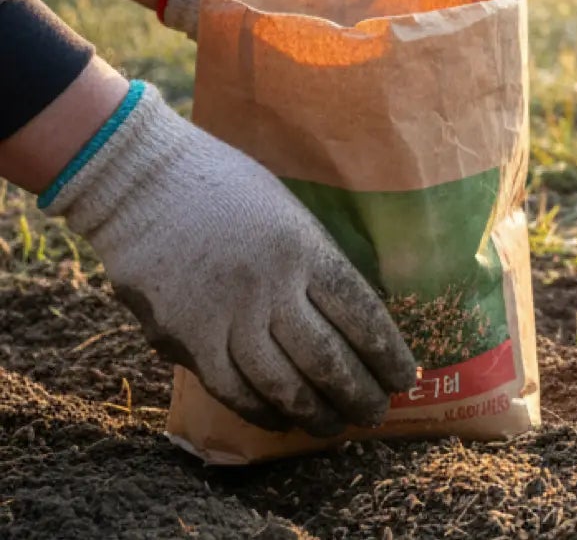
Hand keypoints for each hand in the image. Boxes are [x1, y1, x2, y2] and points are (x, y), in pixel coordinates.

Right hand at [43, 83, 415, 434]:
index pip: (362, 315)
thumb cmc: (225, 189)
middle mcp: (269, 286)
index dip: (388, 355)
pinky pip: (231, 389)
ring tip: (336, 426)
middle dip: (359, 394)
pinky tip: (281, 419)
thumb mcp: (290, 213)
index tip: (405, 380)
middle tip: (377, 413)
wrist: (140, 181)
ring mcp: (224, 315)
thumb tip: (352, 320)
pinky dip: (261, 411)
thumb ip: (316, 265)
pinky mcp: (183, 336)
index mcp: (305, 249)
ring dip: (315, 414)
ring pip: (281, 384)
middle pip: (327, 359)